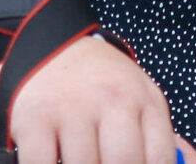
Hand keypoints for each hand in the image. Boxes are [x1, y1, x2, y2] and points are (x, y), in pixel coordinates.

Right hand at [0, 34, 195, 163]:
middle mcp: (112, 100)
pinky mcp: (33, 119)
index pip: (160, 158)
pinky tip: (54, 160)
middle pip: (123, 163)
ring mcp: (72, 109)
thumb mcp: (141, 98)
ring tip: (83, 159)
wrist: (50, 44)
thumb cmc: (102, 84)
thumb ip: (162, 136)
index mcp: (145, 100)